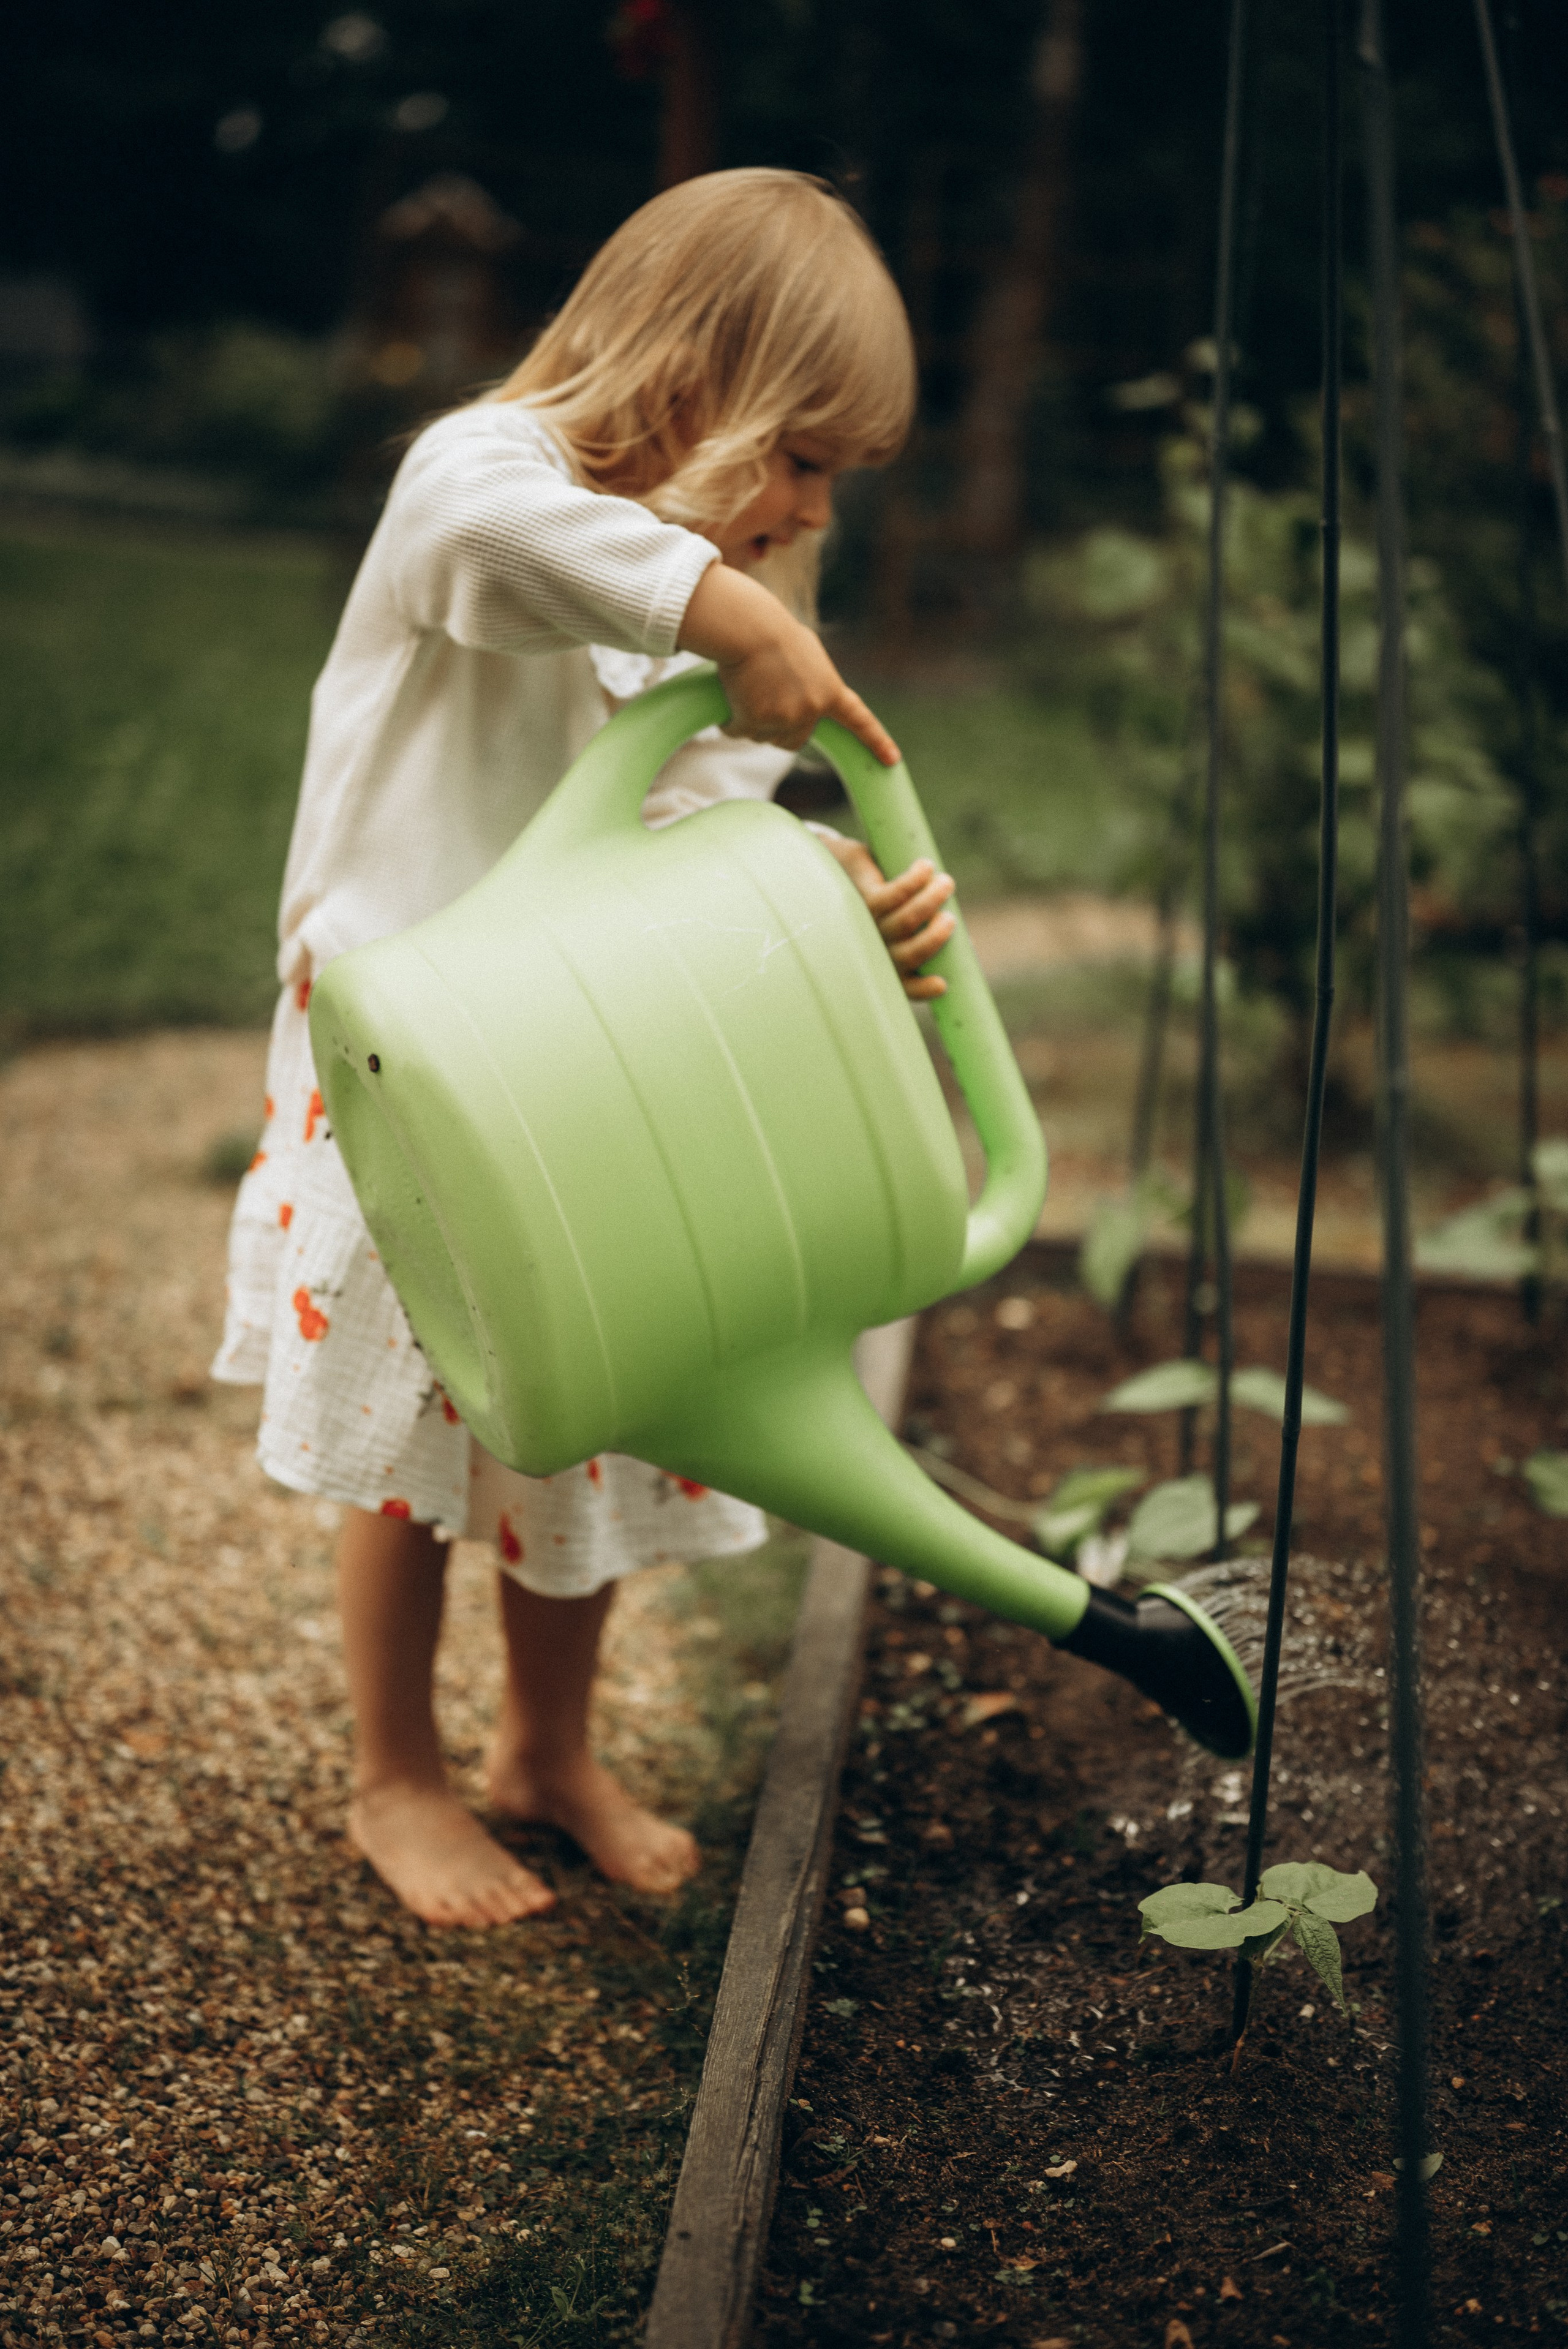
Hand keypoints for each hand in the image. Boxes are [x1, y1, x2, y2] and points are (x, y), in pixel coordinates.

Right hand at [677, 562, 900, 768]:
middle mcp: (811, 709)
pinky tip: (730, 698)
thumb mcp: (807, 653)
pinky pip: (738, 732)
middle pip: (793, 741)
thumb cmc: (774, 633)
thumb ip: (815, 681)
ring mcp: (784, 717)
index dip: (876, 741)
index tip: (892, 760)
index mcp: (830, 690)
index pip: (859, 720)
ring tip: (745, 690)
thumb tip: (808, 704)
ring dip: (751, 723)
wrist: (749, 628)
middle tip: (763, 702)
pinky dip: (731, 722)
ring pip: (764, 738)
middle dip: (777, 730)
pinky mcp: (755, 719)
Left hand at [814, 834, 956, 1000]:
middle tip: (951, 919)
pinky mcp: (863, 899)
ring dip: (930, 901)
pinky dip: (914, 881)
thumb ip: (929, 932)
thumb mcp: (902, 919)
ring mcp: (867, 925)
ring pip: (904, 922)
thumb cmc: (882, 897)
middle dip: (934, 939)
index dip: (922, 989)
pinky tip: (926, 867)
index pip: (903, 985)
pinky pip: (893, 894)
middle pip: (908, 954)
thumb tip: (968, 946)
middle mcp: (875, 949)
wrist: (840, 864)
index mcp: (887, 962)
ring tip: (946, 882)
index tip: (942, 984)